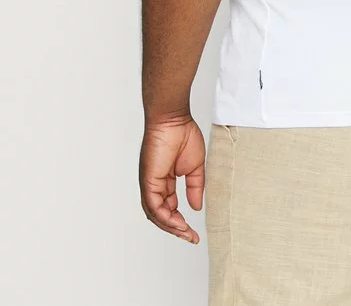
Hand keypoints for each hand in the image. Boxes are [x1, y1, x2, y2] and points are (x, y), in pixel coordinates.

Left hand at [139, 114, 204, 243]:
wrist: (174, 119)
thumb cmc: (183, 134)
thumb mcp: (195, 167)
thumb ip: (195, 187)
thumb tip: (196, 207)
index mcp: (164, 181)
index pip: (169, 208)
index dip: (180, 221)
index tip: (193, 231)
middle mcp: (154, 184)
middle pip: (160, 215)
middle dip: (175, 229)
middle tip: (190, 237)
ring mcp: (150, 183)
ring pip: (155, 214)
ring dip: (170, 227)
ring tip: (186, 233)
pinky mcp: (148, 181)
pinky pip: (153, 206)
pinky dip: (164, 217)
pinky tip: (177, 223)